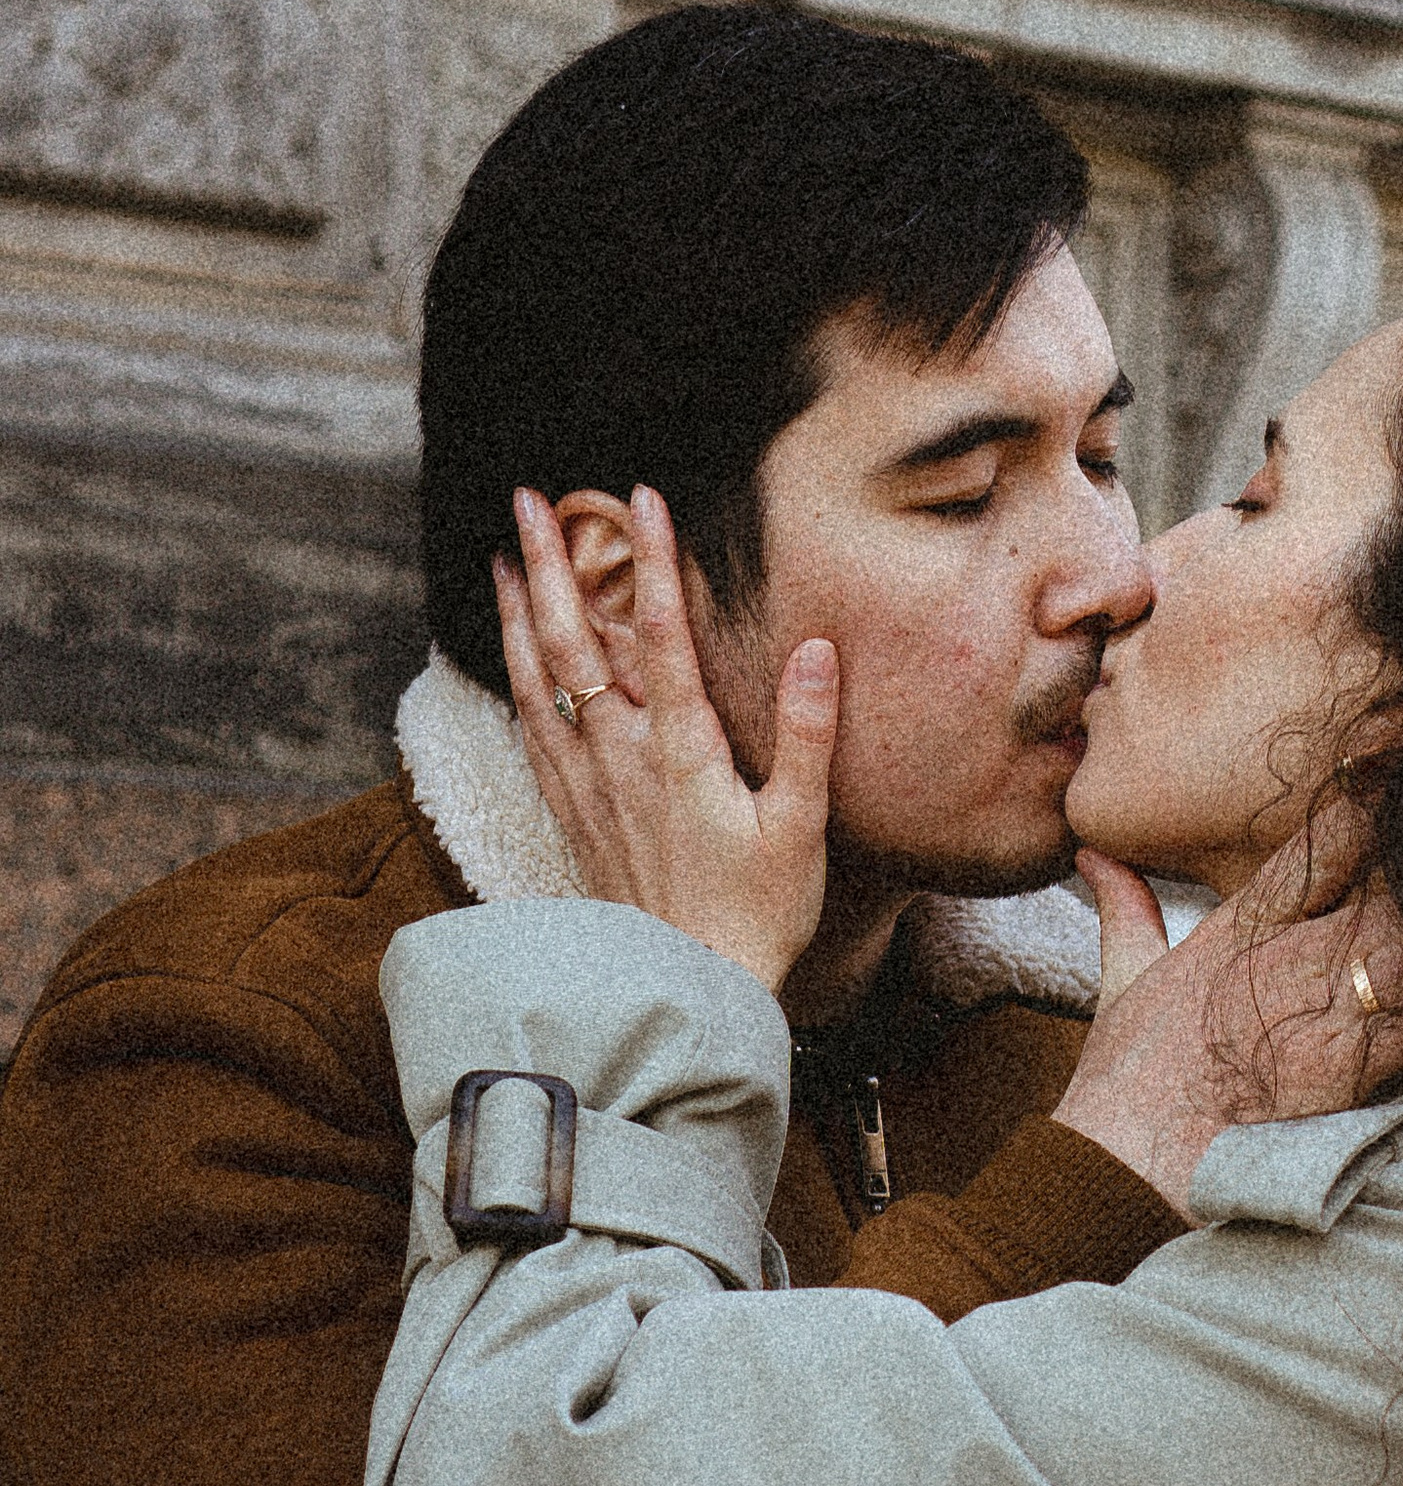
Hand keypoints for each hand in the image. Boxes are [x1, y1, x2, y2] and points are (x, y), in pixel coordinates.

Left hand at [496, 485, 836, 994]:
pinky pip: (532, 730)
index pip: (662, 635)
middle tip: (530, 498)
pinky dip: (516, 678)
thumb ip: (808, 734)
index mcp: (682, 753)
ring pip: (539, 680)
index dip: (653, 560)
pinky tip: (510, 655)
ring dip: (518, 612)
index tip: (644, 496)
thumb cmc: (757, 915)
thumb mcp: (802, 827)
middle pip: (574, 642)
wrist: (686, 989)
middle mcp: (621, 758)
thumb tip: (815, 650)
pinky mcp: (573, 813)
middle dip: (552, 564)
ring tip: (504, 555)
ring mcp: (589, 785)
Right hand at [1054, 797, 1402, 1215]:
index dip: (1375, 817)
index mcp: (1238, 930)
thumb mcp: (1121, 986)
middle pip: (1392, 887)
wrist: (1121, 1172)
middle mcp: (1283, 957)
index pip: (1323, 845)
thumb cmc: (1123, 1091)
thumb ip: (1126, 911)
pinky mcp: (1348, 1069)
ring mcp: (1317, 1010)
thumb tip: (1096, 853)